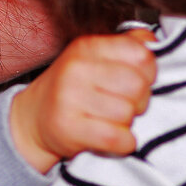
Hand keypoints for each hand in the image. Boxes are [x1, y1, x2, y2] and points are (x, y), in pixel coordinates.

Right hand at [9, 30, 155, 172]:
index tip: (137, 80)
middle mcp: (75, 69)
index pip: (141, 54)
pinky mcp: (69, 129)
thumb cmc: (71, 88)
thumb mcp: (93, 58)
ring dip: (127, 123)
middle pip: (137, 85)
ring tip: (110, 119)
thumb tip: (152, 42)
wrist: (33, 119)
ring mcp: (69, 98)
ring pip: (128, 113)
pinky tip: (111, 137)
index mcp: (86, 47)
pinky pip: (118, 138)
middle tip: (124, 104)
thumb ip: (125, 45)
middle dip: (139, 100)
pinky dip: (123, 143)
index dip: (148, 72)